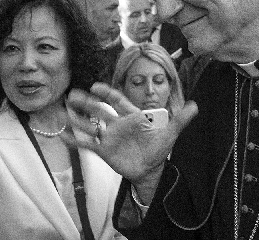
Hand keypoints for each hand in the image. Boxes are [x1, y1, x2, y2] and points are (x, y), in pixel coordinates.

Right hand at [65, 82, 197, 201]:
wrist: (151, 170)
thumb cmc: (158, 148)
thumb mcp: (170, 134)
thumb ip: (180, 120)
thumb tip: (195, 105)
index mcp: (131, 116)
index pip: (117, 101)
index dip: (107, 93)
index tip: (95, 87)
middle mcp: (117, 124)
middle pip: (99, 111)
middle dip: (86, 103)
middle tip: (73, 95)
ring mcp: (108, 137)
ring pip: (90, 125)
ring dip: (77, 119)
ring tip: (63, 113)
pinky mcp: (104, 150)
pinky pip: (88, 144)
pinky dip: (75, 141)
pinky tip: (63, 136)